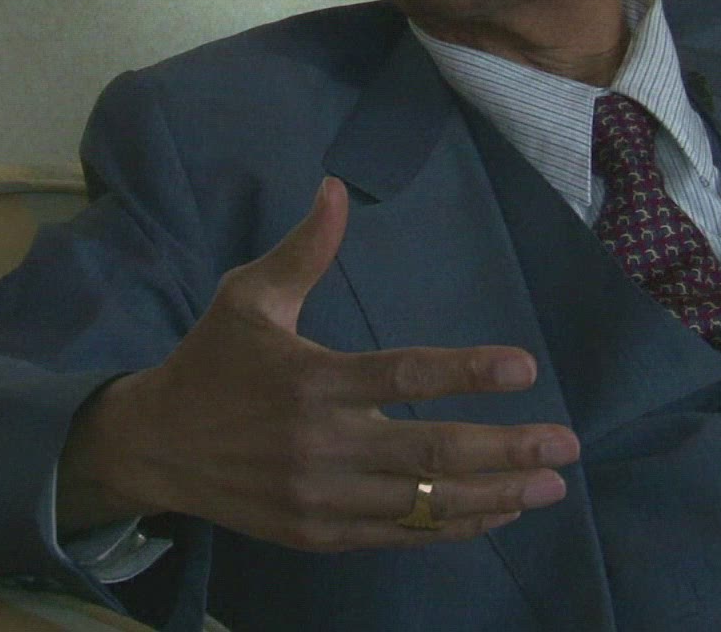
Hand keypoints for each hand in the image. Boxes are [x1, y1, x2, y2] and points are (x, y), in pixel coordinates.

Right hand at [58, 177, 579, 550]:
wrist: (154, 446)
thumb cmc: (211, 362)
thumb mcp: (247, 297)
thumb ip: (304, 250)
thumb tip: (335, 188)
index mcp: (311, 380)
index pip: (404, 376)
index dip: (468, 372)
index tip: (524, 369)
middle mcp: (322, 443)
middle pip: (430, 451)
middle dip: (506, 449)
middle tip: (565, 445)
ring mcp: (322, 496)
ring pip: (423, 502)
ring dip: (494, 494)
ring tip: (549, 486)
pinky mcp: (319, 532)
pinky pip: (399, 533)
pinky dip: (451, 526)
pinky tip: (494, 510)